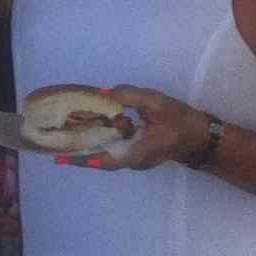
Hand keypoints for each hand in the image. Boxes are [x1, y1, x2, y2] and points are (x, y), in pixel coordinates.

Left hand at [66, 87, 211, 171]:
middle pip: (100, 158)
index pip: (105, 160)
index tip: (60, 158)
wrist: (204, 138)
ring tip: (62, 135)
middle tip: (51, 143)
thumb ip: (130, 97)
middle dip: (77, 151)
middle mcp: (132, 161)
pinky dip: (99, 140)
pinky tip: (87, 128)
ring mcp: (135, 159)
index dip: (82, 159)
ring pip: (105, 154)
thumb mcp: (157, 104)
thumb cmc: (182, 122)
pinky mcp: (137, 154)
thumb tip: (104, 94)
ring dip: (86, 145)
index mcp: (137, 153)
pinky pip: (113, 149)